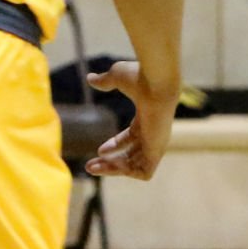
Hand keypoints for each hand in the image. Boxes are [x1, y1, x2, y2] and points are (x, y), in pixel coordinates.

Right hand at [84, 61, 177, 180]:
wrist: (157, 81)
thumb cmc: (139, 77)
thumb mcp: (116, 78)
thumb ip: (104, 81)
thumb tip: (90, 78)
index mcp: (146, 118)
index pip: (131, 138)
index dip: (114, 145)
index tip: (99, 150)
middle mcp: (152, 133)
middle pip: (131, 155)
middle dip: (110, 163)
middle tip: (89, 167)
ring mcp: (156, 143)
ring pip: (136, 166)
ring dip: (114, 169)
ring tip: (93, 167)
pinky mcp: (157, 150)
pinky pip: (145, 171)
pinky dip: (128, 172)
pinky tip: (112, 164)